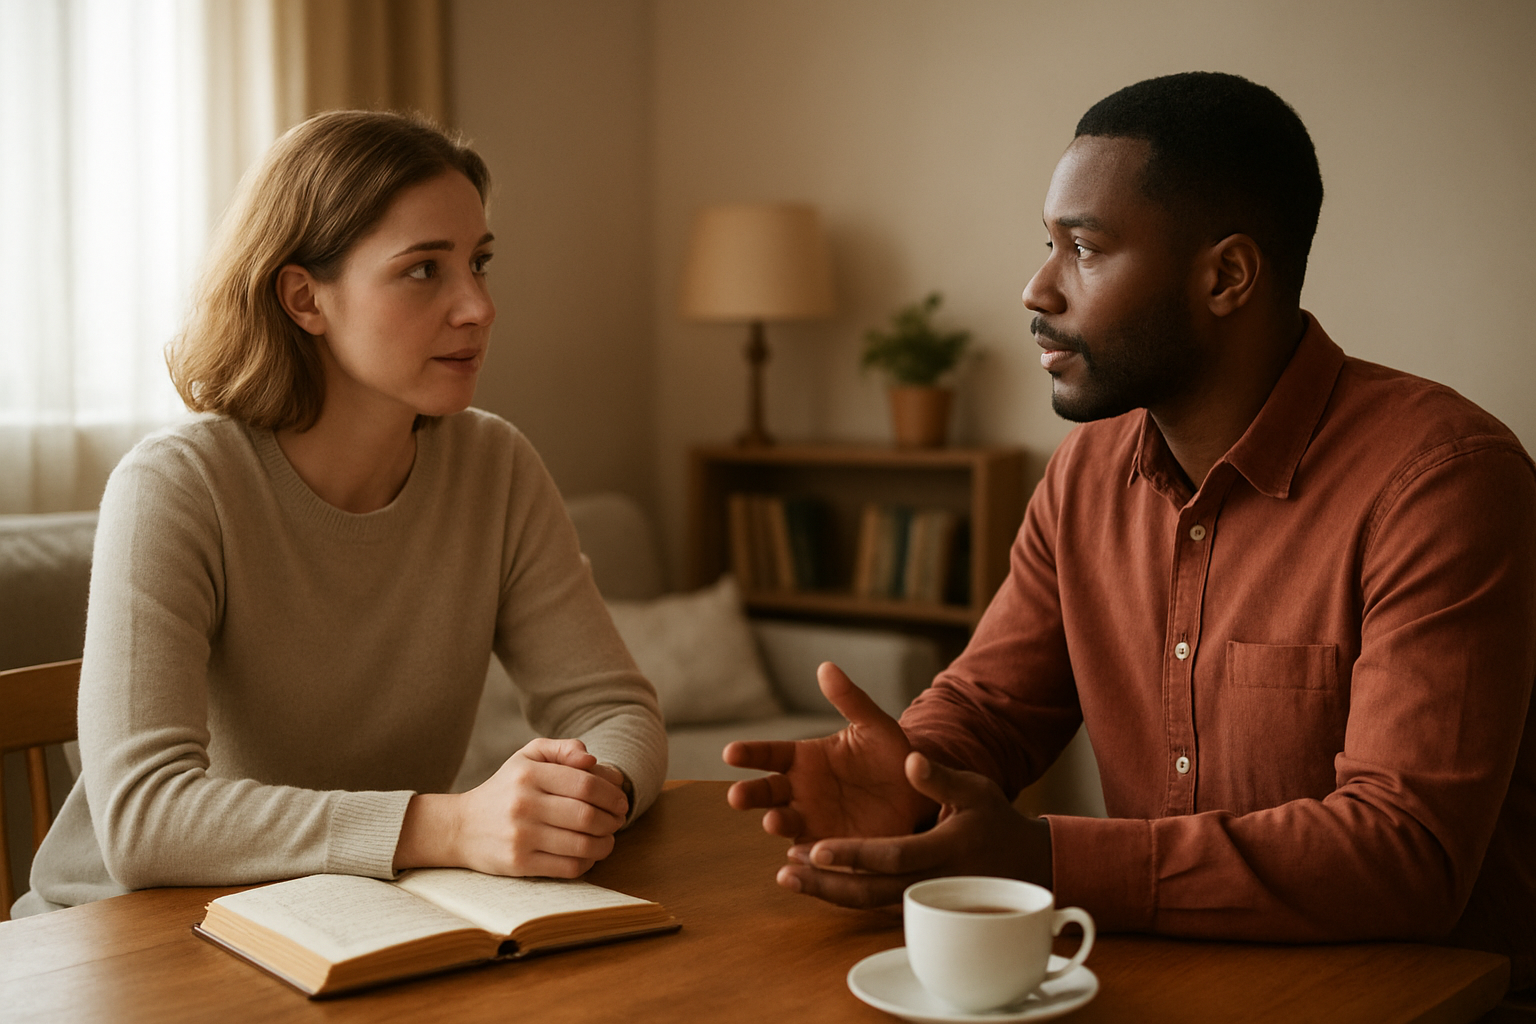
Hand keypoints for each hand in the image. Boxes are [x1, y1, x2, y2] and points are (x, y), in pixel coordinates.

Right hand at [395, 737, 628, 876]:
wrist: (461, 827)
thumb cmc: (505, 789)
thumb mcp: (527, 757)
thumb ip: (561, 749)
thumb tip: (591, 759)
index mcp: (529, 773)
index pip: (586, 783)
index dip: (612, 794)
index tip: (621, 801)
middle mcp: (524, 803)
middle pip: (588, 815)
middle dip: (613, 820)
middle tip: (618, 820)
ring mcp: (521, 836)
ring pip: (582, 844)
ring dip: (605, 844)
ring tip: (608, 839)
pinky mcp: (519, 863)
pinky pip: (567, 867)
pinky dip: (587, 863)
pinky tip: (588, 855)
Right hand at [723, 663, 933, 842]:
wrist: (919, 797)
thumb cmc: (892, 758)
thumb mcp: (875, 726)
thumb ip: (850, 700)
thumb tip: (826, 667)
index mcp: (804, 758)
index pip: (768, 753)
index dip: (749, 753)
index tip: (730, 752)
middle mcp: (799, 790)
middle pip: (765, 792)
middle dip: (749, 794)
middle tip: (737, 796)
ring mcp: (811, 821)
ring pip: (783, 823)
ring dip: (775, 822)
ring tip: (773, 821)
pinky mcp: (828, 849)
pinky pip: (810, 854)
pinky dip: (802, 857)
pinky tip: (799, 858)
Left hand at [772, 750, 1052, 908]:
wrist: (1022, 863)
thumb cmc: (994, 820)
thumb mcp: (975, 790)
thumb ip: (940, 779)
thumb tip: (911, 761)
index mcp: (945, 849)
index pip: (892, 856)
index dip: (853, 854)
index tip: (817, 847)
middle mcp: (932, 882)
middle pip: (872, 891)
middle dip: (827, 884)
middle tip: (787, 871)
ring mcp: (925, 900)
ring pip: (870, 903)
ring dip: (828, 892)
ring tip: (789, 876)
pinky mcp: (919, 906)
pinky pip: (877, 905)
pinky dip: (845, 895)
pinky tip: (816, 882)